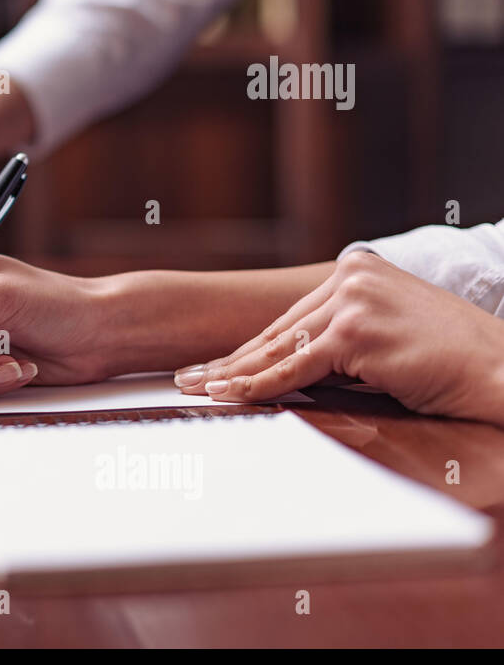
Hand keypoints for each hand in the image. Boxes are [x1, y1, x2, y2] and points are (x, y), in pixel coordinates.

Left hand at [175, 251, 503, 422]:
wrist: (499, 370)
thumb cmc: (450, 361)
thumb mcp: (387, 332)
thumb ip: (342, 336)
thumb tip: (289, 362)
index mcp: (356, 270)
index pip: (291, 319)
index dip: (251, 346)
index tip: (216, 364)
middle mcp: (350, 277)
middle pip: (279, 332)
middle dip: (232, 360)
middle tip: (191, 378)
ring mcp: (352, 302)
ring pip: (280, 349)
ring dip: (234, 374)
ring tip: (199, 390)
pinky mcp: (354, 333)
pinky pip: (295, 368)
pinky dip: (258, 384)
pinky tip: (229, 394)